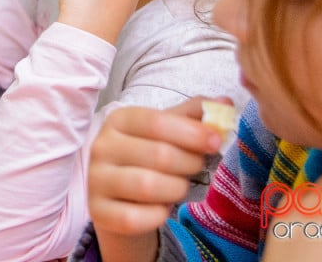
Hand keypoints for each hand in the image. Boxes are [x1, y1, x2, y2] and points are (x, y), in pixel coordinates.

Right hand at [87, 98, 224, 261]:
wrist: (118, 197)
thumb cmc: (147, 157)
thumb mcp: (167, 132)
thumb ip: (193, 116)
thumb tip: (225, 102)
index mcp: (118, 120)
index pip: (157, 122)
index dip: (192, 132)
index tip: (216, 141)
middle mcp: (101, 146)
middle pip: (159, 154)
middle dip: (189, 163)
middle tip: (195, 167)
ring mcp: (96, 179)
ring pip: (148, 186)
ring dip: (176, 189)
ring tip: (178, 186)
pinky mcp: (98, 211)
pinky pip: (135, 217)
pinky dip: (157, 215)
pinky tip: (160, 208)